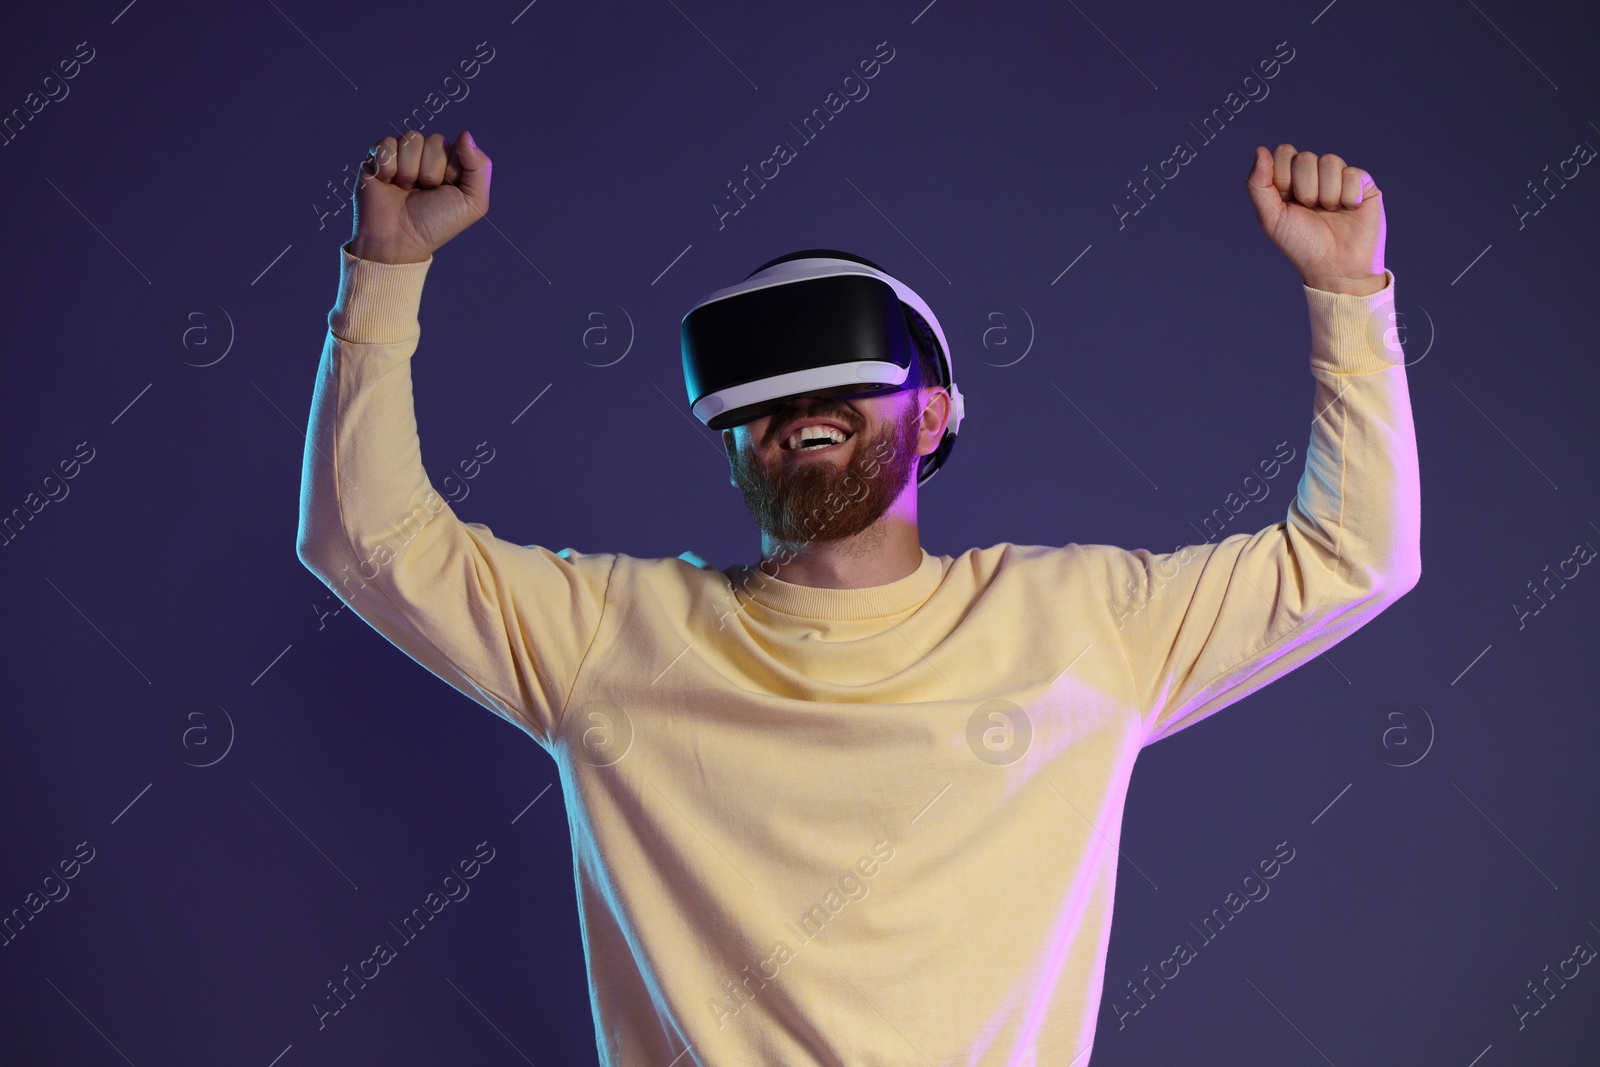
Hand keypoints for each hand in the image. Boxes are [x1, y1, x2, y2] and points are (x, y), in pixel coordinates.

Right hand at [348, 129, 490, 263]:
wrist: (399, 240)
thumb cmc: (436, 224)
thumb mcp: (473, 202)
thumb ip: (480, 167)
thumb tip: (465, 134)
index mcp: (450, 165)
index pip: (456, 146)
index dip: (451, 170)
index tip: (445, 191)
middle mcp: (426, 158)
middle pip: (434, 140)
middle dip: (430, 171)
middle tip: (423, 193)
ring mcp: (402, 156)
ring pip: (411, 139)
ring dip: (409, 170)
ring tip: (405, 190)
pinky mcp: (377, 157)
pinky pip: (386, 143)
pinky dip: (388, 167)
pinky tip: (387, 183)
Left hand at [1246, 144, 1385, 295]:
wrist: (1336, 267)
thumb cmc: (1302, 245)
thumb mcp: (1271, 218)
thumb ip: (1259, 185)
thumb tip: (1259, 150)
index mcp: (1290, 181)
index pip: (1284, 153)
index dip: (1283, 177)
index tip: (1288, 201)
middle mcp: (1314, 176)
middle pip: (1304, 157)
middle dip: (1304, 188)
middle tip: (1310, 209)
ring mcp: (1338, 178)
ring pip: (1329, 161)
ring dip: (1326, 194)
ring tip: (1330, 211)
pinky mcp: (1362, 183)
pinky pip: (1352, 173)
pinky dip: (1347, 196)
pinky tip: (1349, 209)